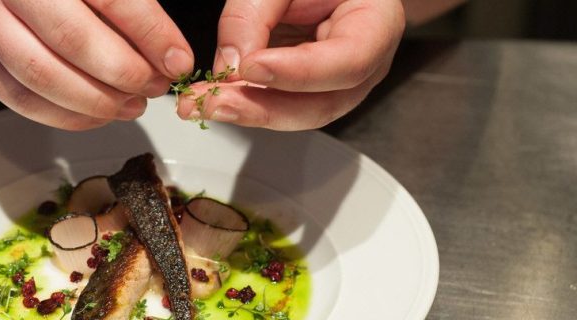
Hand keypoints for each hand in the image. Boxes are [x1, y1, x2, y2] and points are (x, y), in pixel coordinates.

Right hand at [0, 0, 193, 129]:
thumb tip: (167, 52)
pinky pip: (22, 99)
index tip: (177, 59)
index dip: (149, 31)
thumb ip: (125, 3)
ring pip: (42, 76)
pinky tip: (97, 114)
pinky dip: (66, 116)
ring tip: (132, 104)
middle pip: (71, 38)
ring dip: (97, 101)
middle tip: (155, 86)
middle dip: (124, 72)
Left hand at [177, 0, 404, 130]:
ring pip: (296, 114)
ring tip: (200, 103)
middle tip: (214, 102)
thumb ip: (254, 14)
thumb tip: (229, 64)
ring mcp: (337, 84)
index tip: (252, 67)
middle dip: (262, 108)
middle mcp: (364, 64)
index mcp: (376, 25)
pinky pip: (278, 105)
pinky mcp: (308, 91)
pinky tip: (212, 98)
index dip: (299, 72)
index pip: (350, 61)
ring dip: (245, 112)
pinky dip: (243, 104)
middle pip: (321, 104)